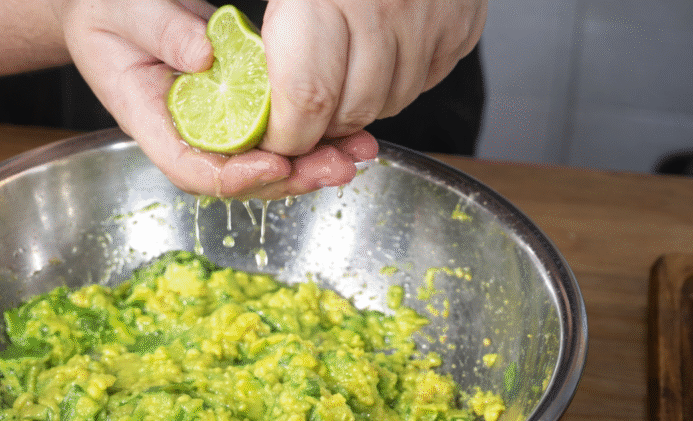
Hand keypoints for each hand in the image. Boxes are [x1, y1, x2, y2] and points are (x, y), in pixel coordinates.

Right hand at [54, 0, 376, 199]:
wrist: (107, 8)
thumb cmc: (107, 11)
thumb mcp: (127, 10)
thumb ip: (164, 31)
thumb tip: (206, 58)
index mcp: (150, 122)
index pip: (192, 170)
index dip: (235, 176)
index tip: (273, 162)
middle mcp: (185, 134)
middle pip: (238, 178)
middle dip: (289, 179)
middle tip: (335, 169)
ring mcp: (212, 125)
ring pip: (263, 164)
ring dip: (311, 165)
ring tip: (354, 157)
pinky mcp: (236, 109)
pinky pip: (273, 134)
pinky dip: (311, 139)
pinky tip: (346, 137)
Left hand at [259, 0, 488, 156]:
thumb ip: (268, 28)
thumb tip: (230, 79)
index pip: (308, 98)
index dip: (287, 133)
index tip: (272, 136)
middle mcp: (386, 8)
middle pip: (351, 111)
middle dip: (320, 127)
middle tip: (300, 114)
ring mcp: (431, 19)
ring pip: (390, 104)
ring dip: (358, 108)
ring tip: (338, 80)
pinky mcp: (462, 25)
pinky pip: (425, 81)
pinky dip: (397, 83)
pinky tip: (378, 58)